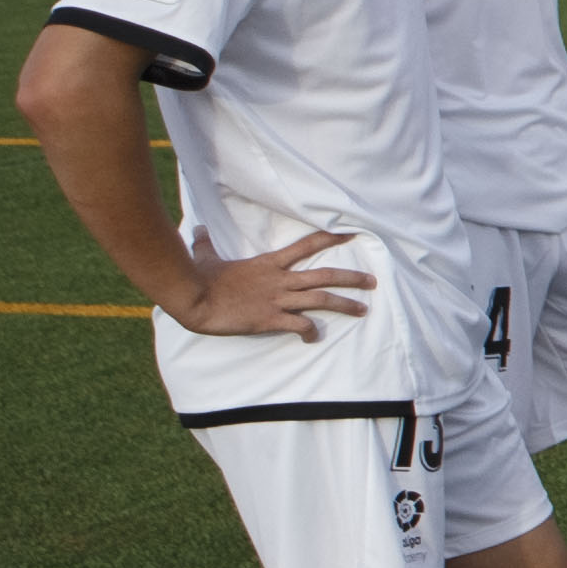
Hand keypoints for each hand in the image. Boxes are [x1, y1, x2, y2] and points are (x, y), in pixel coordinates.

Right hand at [176, 226, 373, 342]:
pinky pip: (300, 325)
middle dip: (351, 278)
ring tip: (363, 310)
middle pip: (324, 275)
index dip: (330, 239)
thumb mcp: (206, 257)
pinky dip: (311, 331)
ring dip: (344, 304)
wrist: (193, 299)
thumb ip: (206, 244)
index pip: (306, 245)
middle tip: (373, 282)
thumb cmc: (200, 279)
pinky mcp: (270, 319)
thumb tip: (197, 229)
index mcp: (269, 264)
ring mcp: (277, 299)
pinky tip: (314, 338)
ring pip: (320, 299)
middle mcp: (279, 280)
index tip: (351, 236)